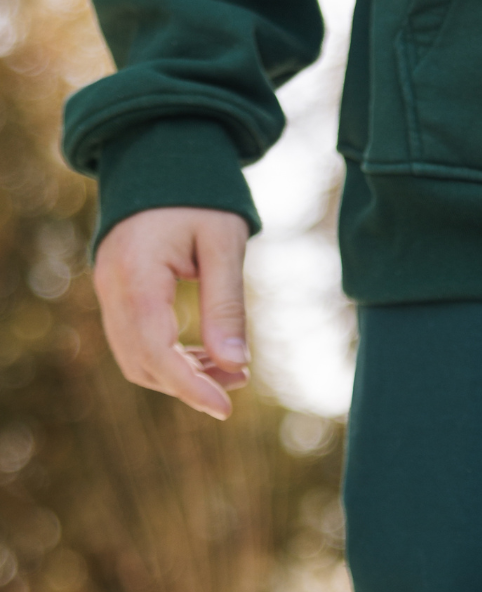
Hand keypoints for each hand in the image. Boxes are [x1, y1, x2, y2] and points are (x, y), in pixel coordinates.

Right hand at [93, 207, 251, 419]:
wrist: (160, 157)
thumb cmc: (198, 196)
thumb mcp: (223, 245)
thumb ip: (227, 304)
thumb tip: (234, 365)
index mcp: (136, 273)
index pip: (155, 350)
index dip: (189, 387)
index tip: (225, 410)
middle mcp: (112, 286)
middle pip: (142, 362)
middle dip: (190, 384)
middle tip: (239, 380)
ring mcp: (108, 290)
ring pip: (136, 359)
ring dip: (181, 376)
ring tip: (230, 369)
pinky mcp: (116, 293)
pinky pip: (136, 343)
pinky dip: (170, 360)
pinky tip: (208, 356)